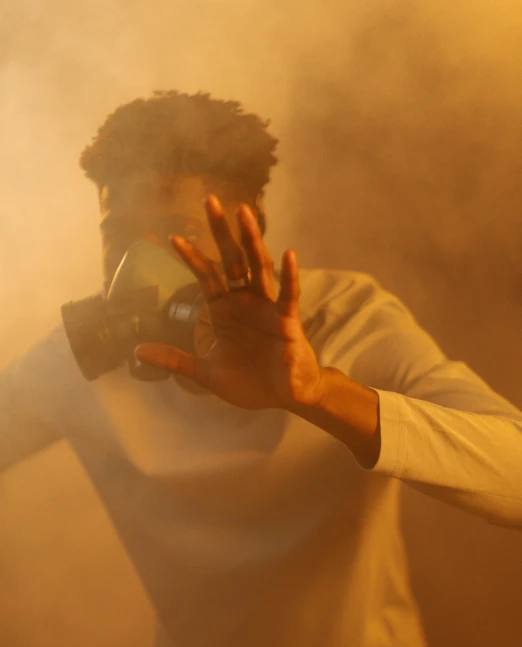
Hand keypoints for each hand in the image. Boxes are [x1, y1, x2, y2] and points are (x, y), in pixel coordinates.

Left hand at [135, 194, 325, 409]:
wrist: (283, 398)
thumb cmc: (250, 382)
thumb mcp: (205, 373)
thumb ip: (175, 360)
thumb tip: (136, 352)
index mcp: (225, 310)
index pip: (206, 276)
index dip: (192, 257)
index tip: (173, 237)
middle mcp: (245, 301)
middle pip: (231, 259)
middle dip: (220, 231)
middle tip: (209, 200)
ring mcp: (267, 308)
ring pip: (259, 267)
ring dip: (251, 239)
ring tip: (243, 212)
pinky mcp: (287, 321)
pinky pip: (288, 295)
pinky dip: (289, 275)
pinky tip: (288, 254)